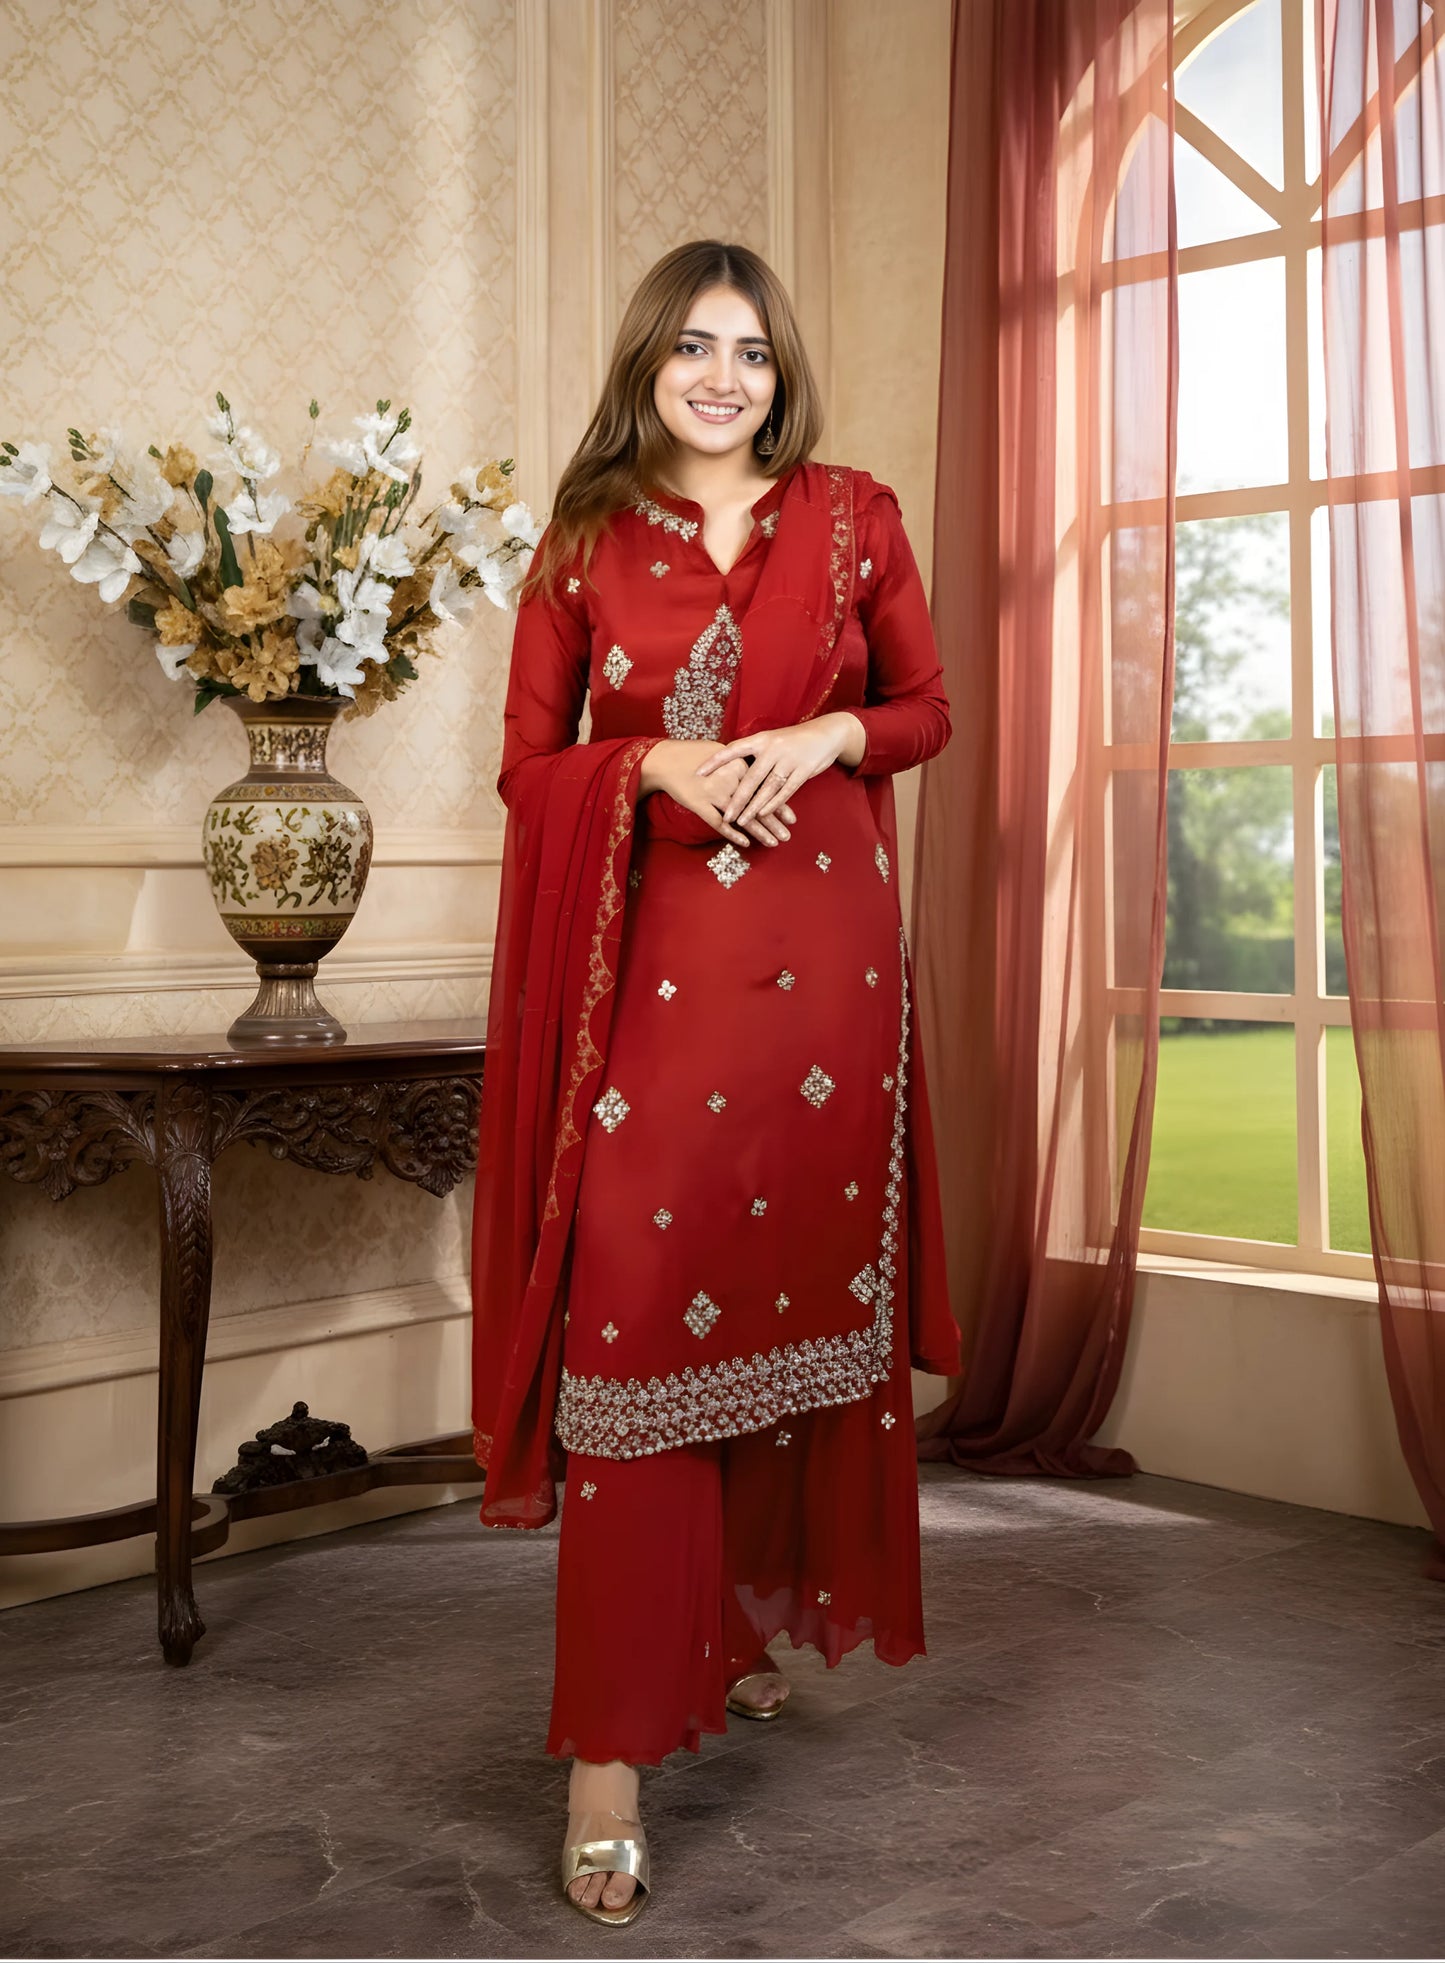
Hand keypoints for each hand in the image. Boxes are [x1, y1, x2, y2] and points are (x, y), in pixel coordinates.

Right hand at [639, 739, 796, 847]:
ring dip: (759, 832)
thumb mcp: (722, 753)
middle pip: (756, 805)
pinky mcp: (700, 804)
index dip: (779, 804)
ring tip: (773, 843)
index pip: (764, 789)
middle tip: (787, 837)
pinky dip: (733, 834)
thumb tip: (759, 773)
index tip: (792, 818)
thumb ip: (741, 764)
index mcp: (738, 765)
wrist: (665, 759)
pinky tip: (746, 843)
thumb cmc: (694, 754)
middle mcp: (729, 779)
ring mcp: (714, 793)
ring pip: (742, 817)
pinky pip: (719, 823)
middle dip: (774, 823)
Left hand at [694, 712, 865, 829]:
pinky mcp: (804, 770)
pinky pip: (786, 790)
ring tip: (741, 821)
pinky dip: (774, 803)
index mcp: (761, 739)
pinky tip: (764, 814)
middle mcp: (773, 748)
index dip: (715, 761)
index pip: (733, 750)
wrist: (827, 733)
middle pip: (750, 777)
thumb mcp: (773, 741)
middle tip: (724, 815)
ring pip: (767, 787)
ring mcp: (789, 759)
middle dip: (737, 799)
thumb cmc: (794, 740)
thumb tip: (731, 768)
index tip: (698, 772)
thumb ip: (755, 754)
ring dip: (754, 806)